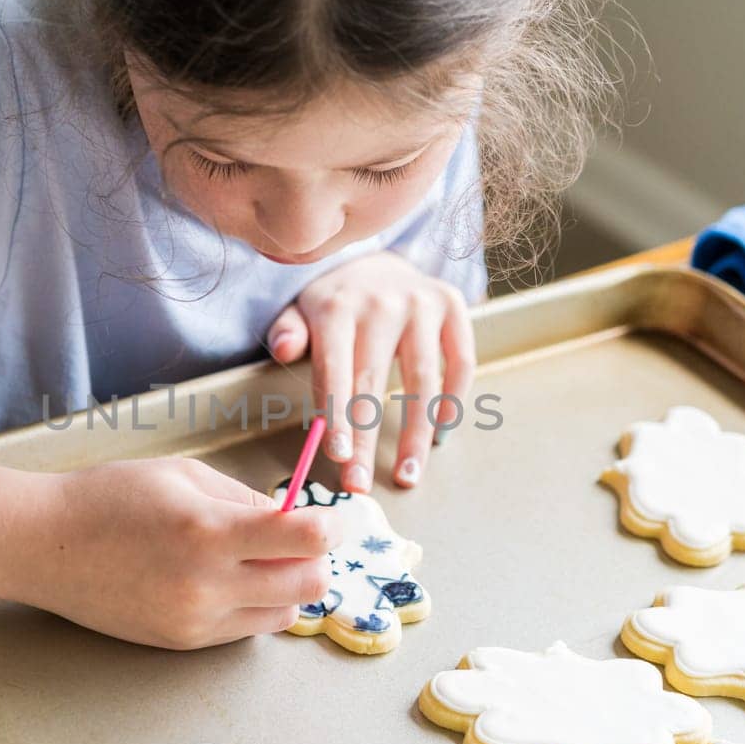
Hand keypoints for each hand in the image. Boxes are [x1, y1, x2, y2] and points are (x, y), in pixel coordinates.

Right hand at [18, 456, 344, 649]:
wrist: (45, 546)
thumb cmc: (109, 498)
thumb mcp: (183, 476)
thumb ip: (245, 498)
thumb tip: (293, 518)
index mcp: (208, 531)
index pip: (305, 539)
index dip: (333, 527)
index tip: (334, 518)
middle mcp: (206, 584)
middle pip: (308, 586)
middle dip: (318, 560)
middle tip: (302, 541)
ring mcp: (195, 621)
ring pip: (284, 614)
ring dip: (289, 587)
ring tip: (262, 560)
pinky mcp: (183, 643)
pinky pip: (247, 630)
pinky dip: (256, 606)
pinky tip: (230, 580)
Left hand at [266, 251, 474, 491]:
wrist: (374, 259)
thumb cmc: (334, 302)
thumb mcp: (300, 311)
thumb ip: (288, 332)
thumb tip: (283, 348)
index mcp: (337, 308)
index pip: (336, 370)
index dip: (337, 416)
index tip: (338, 456)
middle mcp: (381, 303)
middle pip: (373, 383)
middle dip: (366, 440)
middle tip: (360, 484)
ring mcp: (421, 302)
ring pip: (424, 379)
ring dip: (416, 434)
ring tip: (408, 473)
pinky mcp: (452, 304)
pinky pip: (461, 360)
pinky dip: (454, 400)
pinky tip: (440, 432)